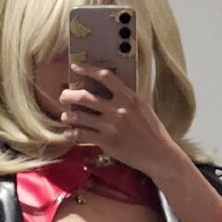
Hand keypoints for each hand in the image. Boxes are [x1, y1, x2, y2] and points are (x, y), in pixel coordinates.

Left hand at [59, 63, 176, 176]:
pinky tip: (69, 134)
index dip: (87, 69)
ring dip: (68, 116)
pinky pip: (83, 135)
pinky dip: (72, 134)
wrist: (158, 154)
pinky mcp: (107, 142)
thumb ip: (126, 98)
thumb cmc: (152, 131)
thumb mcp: (142, 108)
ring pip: (80, 116)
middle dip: (69, 95)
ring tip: (65, 117)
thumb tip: (109, 90)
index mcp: (129, 97)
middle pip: (85, 96)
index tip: (75, 67)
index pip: (105, 76)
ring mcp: (111, 126)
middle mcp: (118, 109)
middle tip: (63, 96)